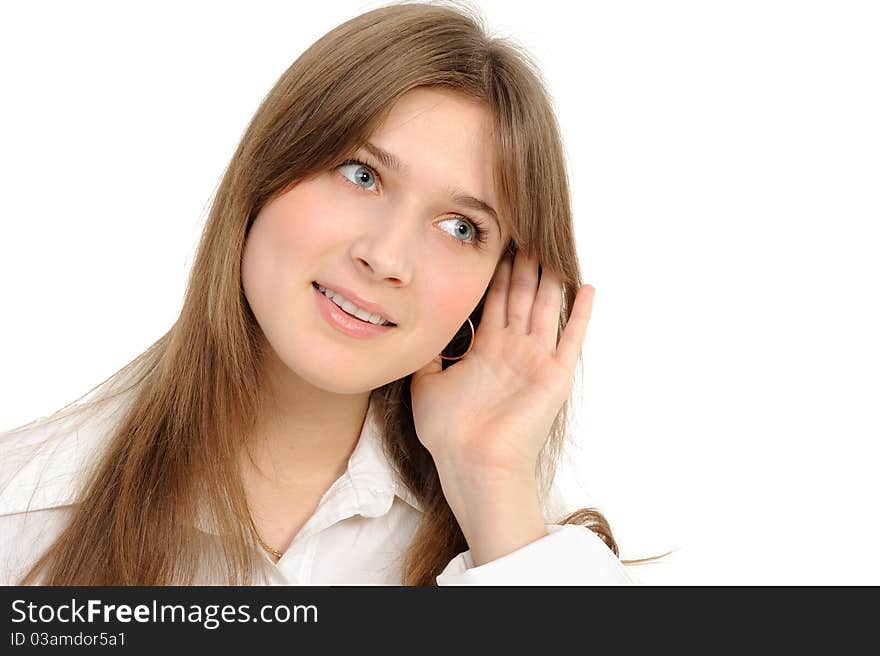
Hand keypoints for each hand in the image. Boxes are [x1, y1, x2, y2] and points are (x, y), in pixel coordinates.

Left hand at [410, 248, 595, 483]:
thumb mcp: (426, 382)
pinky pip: (571, 339)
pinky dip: (580, 314)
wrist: (471, 463)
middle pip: (520, 296)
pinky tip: (587, 288)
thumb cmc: (448, 432)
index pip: (493, 300)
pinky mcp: (554, 376)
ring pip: (544, 308)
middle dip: (523, 264)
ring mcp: (535, 361)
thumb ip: (428, 353)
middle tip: (526, 230)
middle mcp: (513, 350)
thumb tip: (418, 327)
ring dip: (549, 279)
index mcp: (486, 350)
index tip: (496, 243)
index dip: (495, 272)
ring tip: (553, 247)